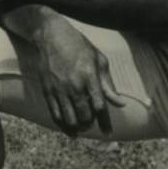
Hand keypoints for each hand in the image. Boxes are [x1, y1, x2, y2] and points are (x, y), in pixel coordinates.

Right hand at [34, 17, 127, 134]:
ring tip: (80, 127)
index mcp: (89, 77)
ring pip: (69, 119)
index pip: (99, 107)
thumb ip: (109, 84)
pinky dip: (61, 124)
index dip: (105, 123)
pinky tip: (67, 126)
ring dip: (76, 127)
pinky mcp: (47, 90)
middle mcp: (74, 85)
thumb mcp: (99, 60)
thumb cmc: (79, 46)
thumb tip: (120, 104)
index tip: (108, 132)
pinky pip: (55, 114)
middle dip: (90, 124)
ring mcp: (59, 88)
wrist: (51, 35)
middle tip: (91, 124)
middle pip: (84, 116)